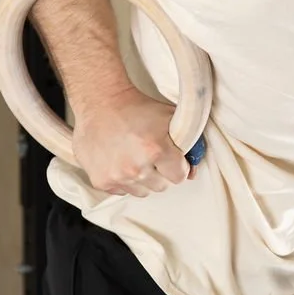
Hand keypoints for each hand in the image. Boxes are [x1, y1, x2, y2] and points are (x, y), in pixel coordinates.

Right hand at [71, 86, 196, 196]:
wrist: (101, 103)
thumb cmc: (136, 108)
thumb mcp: (170, 118)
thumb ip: (188, 145)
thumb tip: (192, 173)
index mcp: (156, 150)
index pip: (179, 176)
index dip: (178, 166)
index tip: (172, 158)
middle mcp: (136, 167)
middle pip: (161, 186)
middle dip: (160, 172)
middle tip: (150, 154)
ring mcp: (117, 176)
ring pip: (142, 191)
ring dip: (142, 178)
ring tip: (134, 157)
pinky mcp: (101, 181)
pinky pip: (121, 191)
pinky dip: (123, 180)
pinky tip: (120, 161)